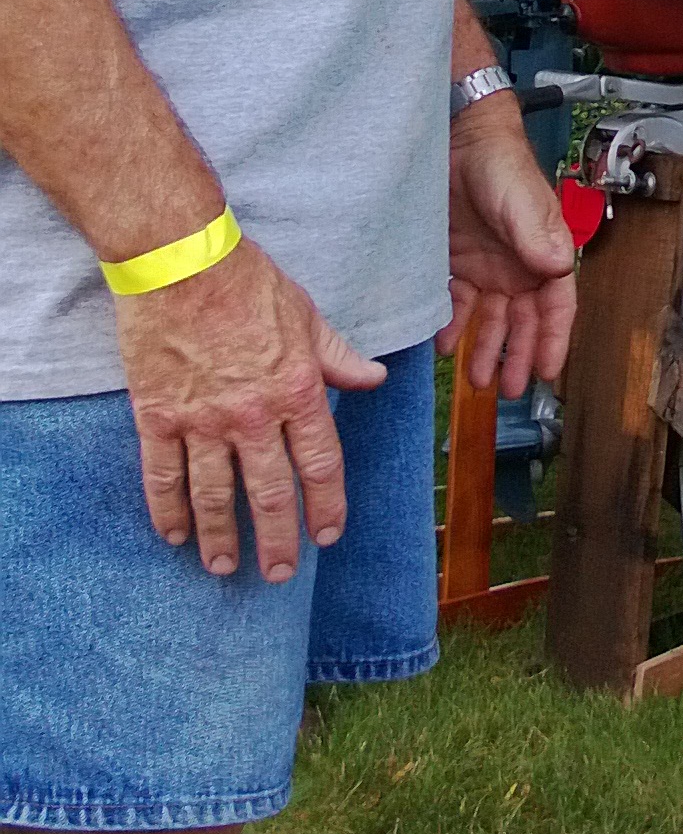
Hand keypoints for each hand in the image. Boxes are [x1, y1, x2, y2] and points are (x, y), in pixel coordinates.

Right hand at [114, 236, 383, 582]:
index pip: (319, 463)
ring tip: (224, 567)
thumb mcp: (308, 316)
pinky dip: (167, 510)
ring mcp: (202, 419)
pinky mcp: (157, 415)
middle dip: (277, 538)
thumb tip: (373, 380)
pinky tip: (173, 535)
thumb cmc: (249, 282)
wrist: (181, 261)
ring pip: (214, 494)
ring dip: (221, 537)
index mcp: (296, 390)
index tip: (327, 535)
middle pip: (269, 492)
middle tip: (279, 573)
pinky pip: (162, 475)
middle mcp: (252, 414)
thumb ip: (338, 357)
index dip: (326, 504)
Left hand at [440, 94, 576, 397]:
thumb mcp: (521, 200)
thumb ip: (536, 236)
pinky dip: (452, 325)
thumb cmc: (500, 162)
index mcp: (544, 254)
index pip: (556, 307)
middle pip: (523, 322)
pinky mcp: (455, 261)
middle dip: (517, 356)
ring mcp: (486, 266)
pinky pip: (456, 302)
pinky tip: (443, 344)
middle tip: (508, 389)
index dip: (553, 340)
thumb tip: (556, 268)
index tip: (547, 373)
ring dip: (486, 349)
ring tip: (477, 380)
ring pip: (490, 319)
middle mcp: (518, 266)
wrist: (457, 138)